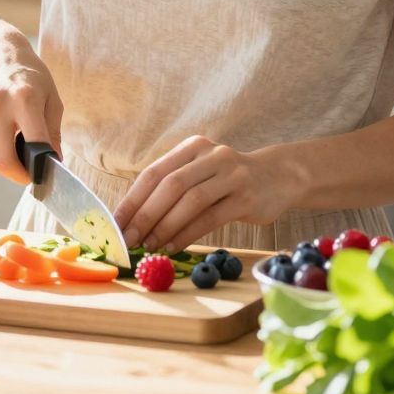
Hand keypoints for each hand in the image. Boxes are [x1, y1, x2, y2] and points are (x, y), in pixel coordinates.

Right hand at [0, 33, 62, 184]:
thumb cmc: (29, 76)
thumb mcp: (51, 98)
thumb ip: (53, 133)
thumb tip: (53, 164)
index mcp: (24, 98)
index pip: (32, 146)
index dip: (37, 169)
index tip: (41, 175)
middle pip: (1, 161)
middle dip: (16, 175)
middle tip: (26, 173)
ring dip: (3, 159)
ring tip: (14, 143)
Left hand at [114, 136, 300, 251]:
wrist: (278, 176)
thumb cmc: (229, 179)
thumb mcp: (201, 172)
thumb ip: (172, 188)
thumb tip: (133, 220)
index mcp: (193, 147)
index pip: (154, 173)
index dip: (132, 200)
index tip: (115, 225)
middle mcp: (212, 155)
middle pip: (170, 185)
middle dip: (144, 216)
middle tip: (129, 240)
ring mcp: (232, 175)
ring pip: (190, 201)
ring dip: (165, 227)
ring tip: (150, 246)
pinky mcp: (246, 197)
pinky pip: (211, 217)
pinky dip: (188, 234)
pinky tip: (174, 246)